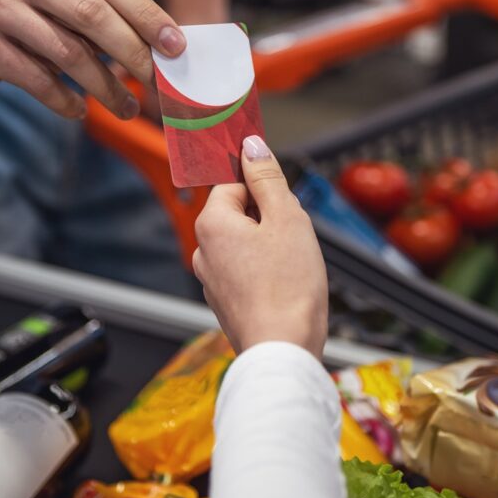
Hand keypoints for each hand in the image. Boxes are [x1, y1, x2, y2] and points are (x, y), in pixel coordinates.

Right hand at [0, 0, 186, 119]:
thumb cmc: (23, 18)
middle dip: (132, 53)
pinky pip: (36, 78)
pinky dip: (64, 100)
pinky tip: (78, 110)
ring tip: (125, 107)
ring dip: (104, 86)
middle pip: (92, 14)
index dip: (148, 15)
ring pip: (67, 52)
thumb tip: (164, 48)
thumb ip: (100, 14)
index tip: (176, 47)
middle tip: (156, 83)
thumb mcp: (58, 0)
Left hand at [192, 136, 328, 357]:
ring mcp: (212, 279)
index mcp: (211, 223)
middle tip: (295, 232)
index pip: (233, 180)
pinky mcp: (226, 302)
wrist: (284, 350)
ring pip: (246, 242)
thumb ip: (267, 178)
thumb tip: (252, 147)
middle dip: (270, 215)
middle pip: (239, 211)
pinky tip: (287, 284)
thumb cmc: (288, 288)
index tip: (282, 187)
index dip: (262, 180)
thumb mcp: (286, 218)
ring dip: (271, 243)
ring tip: (293, 263)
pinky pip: (247, 270)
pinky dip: (267, 270)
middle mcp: (203, 250)